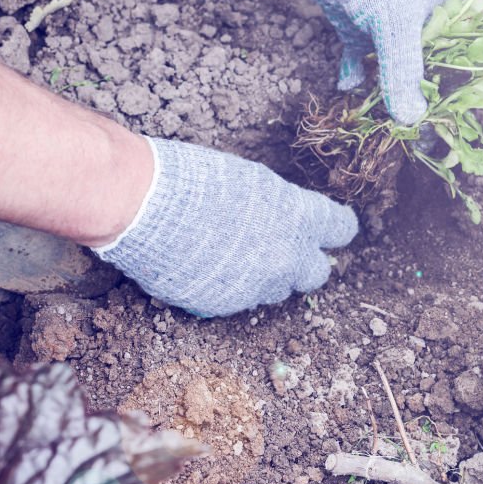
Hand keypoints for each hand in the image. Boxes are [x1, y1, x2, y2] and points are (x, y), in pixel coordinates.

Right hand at [94, 138, 357, 316]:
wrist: (142, 205)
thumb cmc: (192, 179)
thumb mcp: (251, 182)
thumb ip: (278, 208)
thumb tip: (284, 221)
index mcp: (297, 215)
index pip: (341, 228)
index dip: (338, 229)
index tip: (334, 230)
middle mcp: (286, 255)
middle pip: (316, 272)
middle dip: (304, 263)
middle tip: (285, 250)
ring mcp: (257, 285)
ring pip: (276, 290)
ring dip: (264, 276)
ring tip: (232, 254)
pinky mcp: (226, 305)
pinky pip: (239, 301)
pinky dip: (229, 287)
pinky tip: (206, 266)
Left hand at [291, 0, 457, 124]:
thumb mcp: (396, 23)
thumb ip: (404, 72)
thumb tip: (412, 119)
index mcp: (446, 22)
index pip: (458, 69)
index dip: (453, 99)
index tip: (444, 133)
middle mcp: (421, 29)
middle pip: (425, 76)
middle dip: (416, 104)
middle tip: (407, 133)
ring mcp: (389, 31)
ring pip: (392, 74)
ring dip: (384, 97)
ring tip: (378, 122)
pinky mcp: (359, 30)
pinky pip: (361, 62)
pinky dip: (355, 76)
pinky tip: (348, 87)